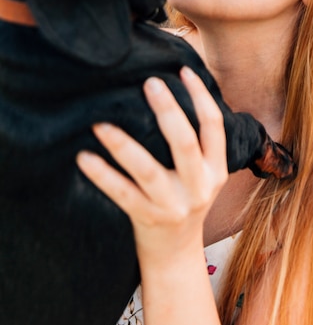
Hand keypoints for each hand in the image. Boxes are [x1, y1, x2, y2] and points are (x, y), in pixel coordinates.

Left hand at [76, 66, 227, 263]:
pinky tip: (84, 157)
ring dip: (124, 146)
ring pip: (148, 171)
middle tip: (149, 83)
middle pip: (186, 144)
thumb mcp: (203, 174)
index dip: (201, 96)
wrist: (176, 254)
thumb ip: (197, 144)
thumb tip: (173, 93)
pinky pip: (121, 194)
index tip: (183, 70)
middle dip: (169, 111)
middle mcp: (199, 186)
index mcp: (216, 169)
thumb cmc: (185, 200)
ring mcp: (173, 205)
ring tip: (101, 124)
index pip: (213, 126)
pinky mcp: (147, 219)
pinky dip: (102, 175)